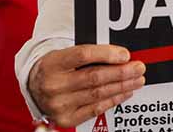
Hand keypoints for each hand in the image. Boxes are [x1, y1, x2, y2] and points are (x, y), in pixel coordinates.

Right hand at [28, 44, 145, 127]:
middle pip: (94, 77)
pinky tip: (125, 92)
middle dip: (121, 72)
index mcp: (52, 63)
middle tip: (139, 68)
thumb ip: (89, 54)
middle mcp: (53, 85)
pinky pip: (95, 109)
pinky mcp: (65, 118)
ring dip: (122, 86)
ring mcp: (59, 104)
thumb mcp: (65, 54)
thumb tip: (120, 56)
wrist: (34, 87)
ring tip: (137, 80)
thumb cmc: (56, 67)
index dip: (107, 54)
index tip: (126, 55)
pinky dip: (113, 100)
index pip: (83, 55)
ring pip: (98, 94)